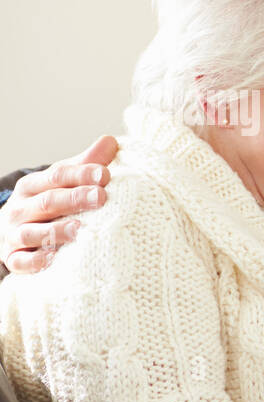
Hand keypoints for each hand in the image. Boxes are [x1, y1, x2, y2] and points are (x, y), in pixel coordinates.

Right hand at [1, 135, 116, 273]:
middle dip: (74, 198)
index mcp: (34, 186)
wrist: (15, 234)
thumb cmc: (50, 205)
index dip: (80, 174)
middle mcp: (21, 208)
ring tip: (80, 228)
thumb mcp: (65, 182)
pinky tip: (53, 259)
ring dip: (56, 230)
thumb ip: (87, 164)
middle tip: (101, 197)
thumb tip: (111, 141)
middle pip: (48, 202)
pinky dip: (35, 261)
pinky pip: (21, 261)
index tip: (105, 174)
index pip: (57, 176)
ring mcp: (15, 234)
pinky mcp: (13, 258)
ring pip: (32, 232)